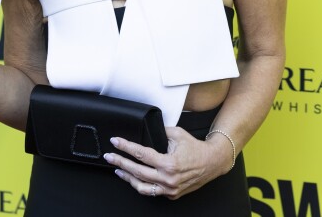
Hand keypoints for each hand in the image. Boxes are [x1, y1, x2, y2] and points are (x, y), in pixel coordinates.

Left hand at [103, 126, 232, 199]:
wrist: (212, 162)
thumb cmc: (195, 148)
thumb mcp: (177, 134)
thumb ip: (159, 131)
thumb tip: (145, 127)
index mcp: (169, 163)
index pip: (141, 154)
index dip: (125, 147)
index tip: (115, 142)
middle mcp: (168, 178)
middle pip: (137, 171)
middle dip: (120, 162)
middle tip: (109, 156)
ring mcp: (170, 188)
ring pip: (142, 186)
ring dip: (127, 177)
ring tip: (118, 169)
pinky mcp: (172, 194)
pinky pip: (152, 191)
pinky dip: (141, 185)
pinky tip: (133, 179)